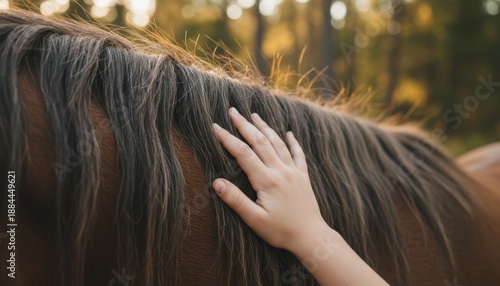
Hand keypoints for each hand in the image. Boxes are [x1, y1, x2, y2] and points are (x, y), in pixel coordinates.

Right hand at [212, 107, 328, 251]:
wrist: (311, 237)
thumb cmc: (281, 231)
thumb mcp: (254, 220)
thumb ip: (235, 200)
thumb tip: (216, 182)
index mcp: (267, 180)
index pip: (243, 153)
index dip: (228, 139)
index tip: (215, 127)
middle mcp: (280, 171)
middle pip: (260, 141)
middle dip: (244, 125)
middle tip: (232, 111)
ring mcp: (293, 172)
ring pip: (277, 143)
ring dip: (265, 128)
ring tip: (254, 115)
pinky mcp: (303, 177)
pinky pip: (298, 154)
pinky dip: (293, 142)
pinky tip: (289, 133)